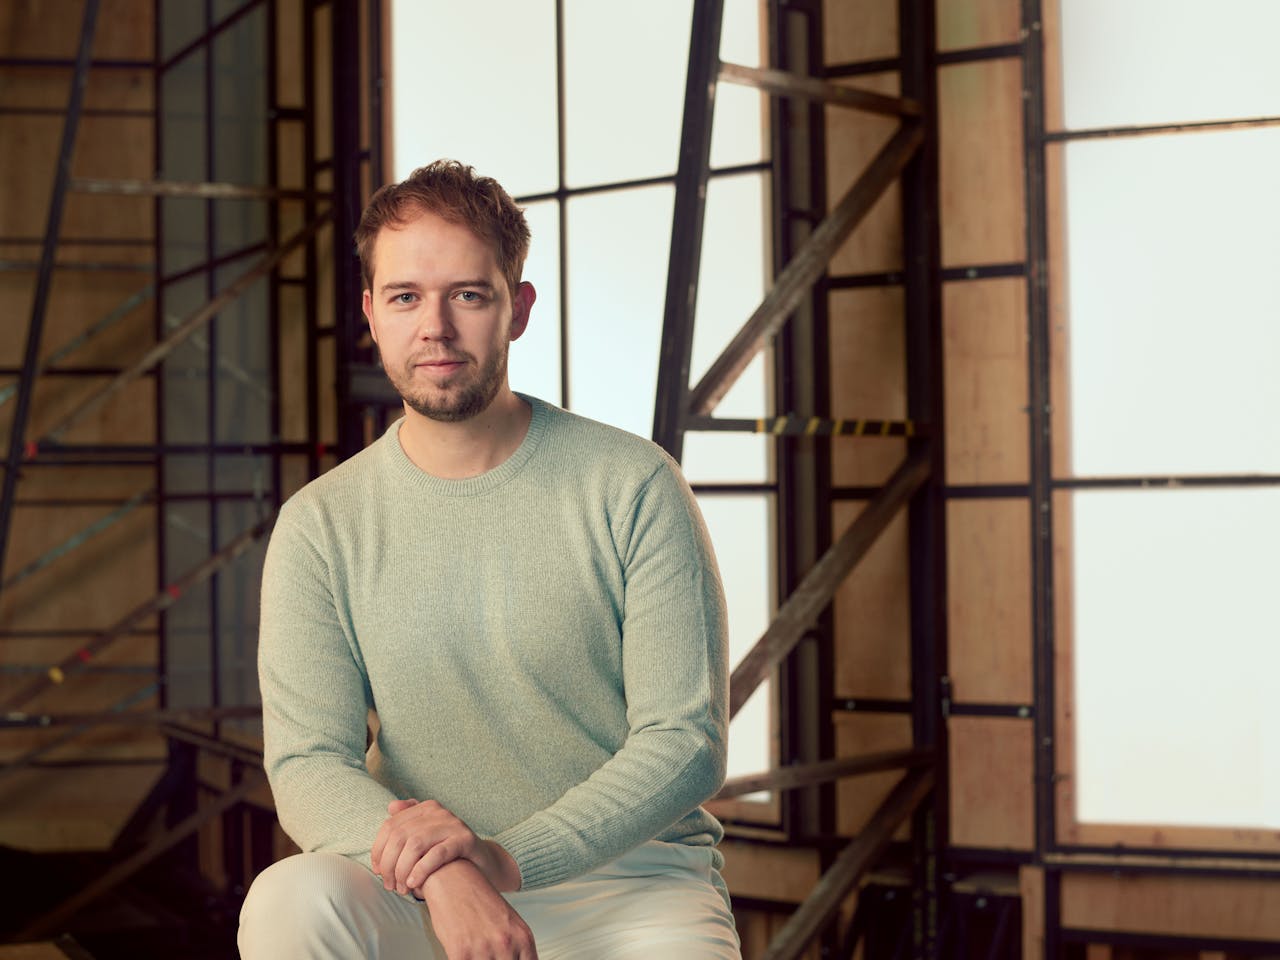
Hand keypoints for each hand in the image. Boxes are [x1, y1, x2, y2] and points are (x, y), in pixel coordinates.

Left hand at [371, 798, 521, 895]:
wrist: (482, 863)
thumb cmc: (447, 853)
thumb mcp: (426, 836)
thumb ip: (408, 821)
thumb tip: (391, 807)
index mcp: (425, 808)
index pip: (390, 826)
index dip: (378, 850)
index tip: (378, 871)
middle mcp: (438, 812)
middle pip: (400, 836)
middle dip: (389, 864)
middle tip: (390, 885)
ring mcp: (453, 824)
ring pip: (415, 844)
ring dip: (403, 870)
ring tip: (402, 888)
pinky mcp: (466, 840)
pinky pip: (437, 853)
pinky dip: (421, 870)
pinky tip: (414, 884)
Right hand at [421, 860, 537, 958]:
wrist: (454, 877)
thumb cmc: (478, 899)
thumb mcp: (508, 923)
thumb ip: (515, 948)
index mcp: (523, 937)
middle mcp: (507, 944)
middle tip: (488, 956)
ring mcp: (485, 950)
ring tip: (475, 954)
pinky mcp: (461, 954)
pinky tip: (462, 955)